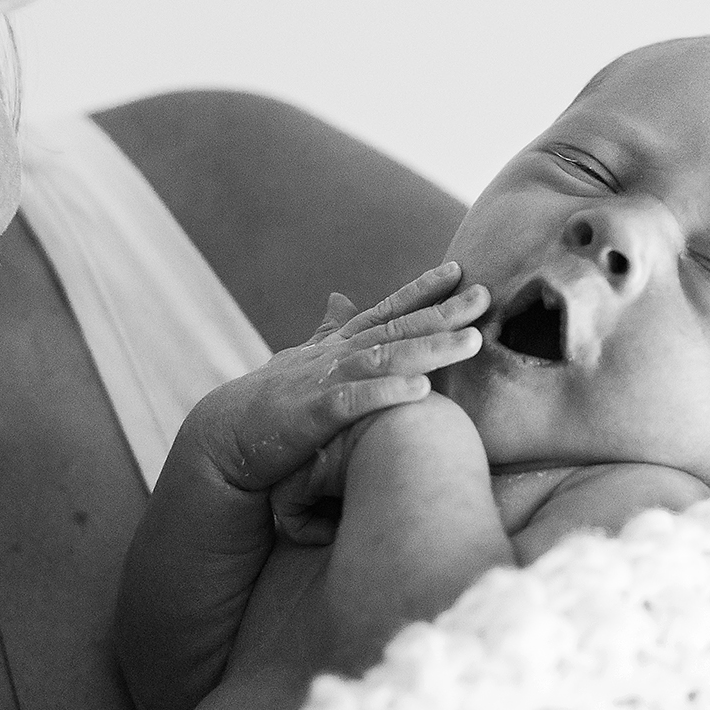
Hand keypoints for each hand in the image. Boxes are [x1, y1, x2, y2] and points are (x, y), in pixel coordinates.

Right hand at [191, 262, 487, 494]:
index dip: (423, 290)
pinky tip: (422, 391)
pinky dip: (386, 394)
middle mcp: (335, 356)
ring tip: (470, 342)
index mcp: (338, 345)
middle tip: (485, 296)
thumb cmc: (270, 402)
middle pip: (397, 328)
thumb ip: (328, 329)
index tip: (459, 269)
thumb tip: (341, 295)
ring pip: (384, 359)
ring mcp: (323, 382)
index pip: (387, 310)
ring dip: (429, 349)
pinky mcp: (312, 415)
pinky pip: (354, 402)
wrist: (225, 440)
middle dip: (443, 312)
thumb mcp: (303, 360)